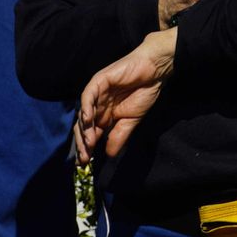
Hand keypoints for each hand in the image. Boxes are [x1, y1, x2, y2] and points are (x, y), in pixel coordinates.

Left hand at [76, 28, 177, 162]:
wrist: (153, 72)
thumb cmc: (144, 93)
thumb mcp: (132, 121)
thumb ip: (119, 136)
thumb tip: (109, 155)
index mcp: (104, 116)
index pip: (90, 134)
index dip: (86, 148)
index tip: (85, 163)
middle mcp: (97, 106)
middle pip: (83, 126)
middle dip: (82, 143)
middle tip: (84, 158)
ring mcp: (96, 94)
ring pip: (83, 113)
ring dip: (84, 129)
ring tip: (88, 144)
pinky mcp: (98, 81)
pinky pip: (88, 96)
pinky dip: (86, 107)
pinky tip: (87, 120)